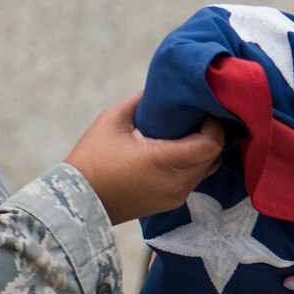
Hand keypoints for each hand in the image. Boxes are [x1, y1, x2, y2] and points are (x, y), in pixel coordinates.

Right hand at [65, 94, 223, 223]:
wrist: (78, 201)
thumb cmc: (93, 157)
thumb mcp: (113, 119)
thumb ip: (141, 100)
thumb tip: (162, 90)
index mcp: (164, 162)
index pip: (211, 144)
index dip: (215, 126)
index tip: (204, 112)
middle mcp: (176, 183)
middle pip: (214, 157)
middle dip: (212, 135)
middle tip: (198, 118)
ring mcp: (175, 197)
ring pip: (206, 170)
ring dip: (203, 151)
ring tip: (187, 133)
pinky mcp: (170, 203)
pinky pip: (193, 180)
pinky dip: (192, 164)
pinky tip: (177, 150)